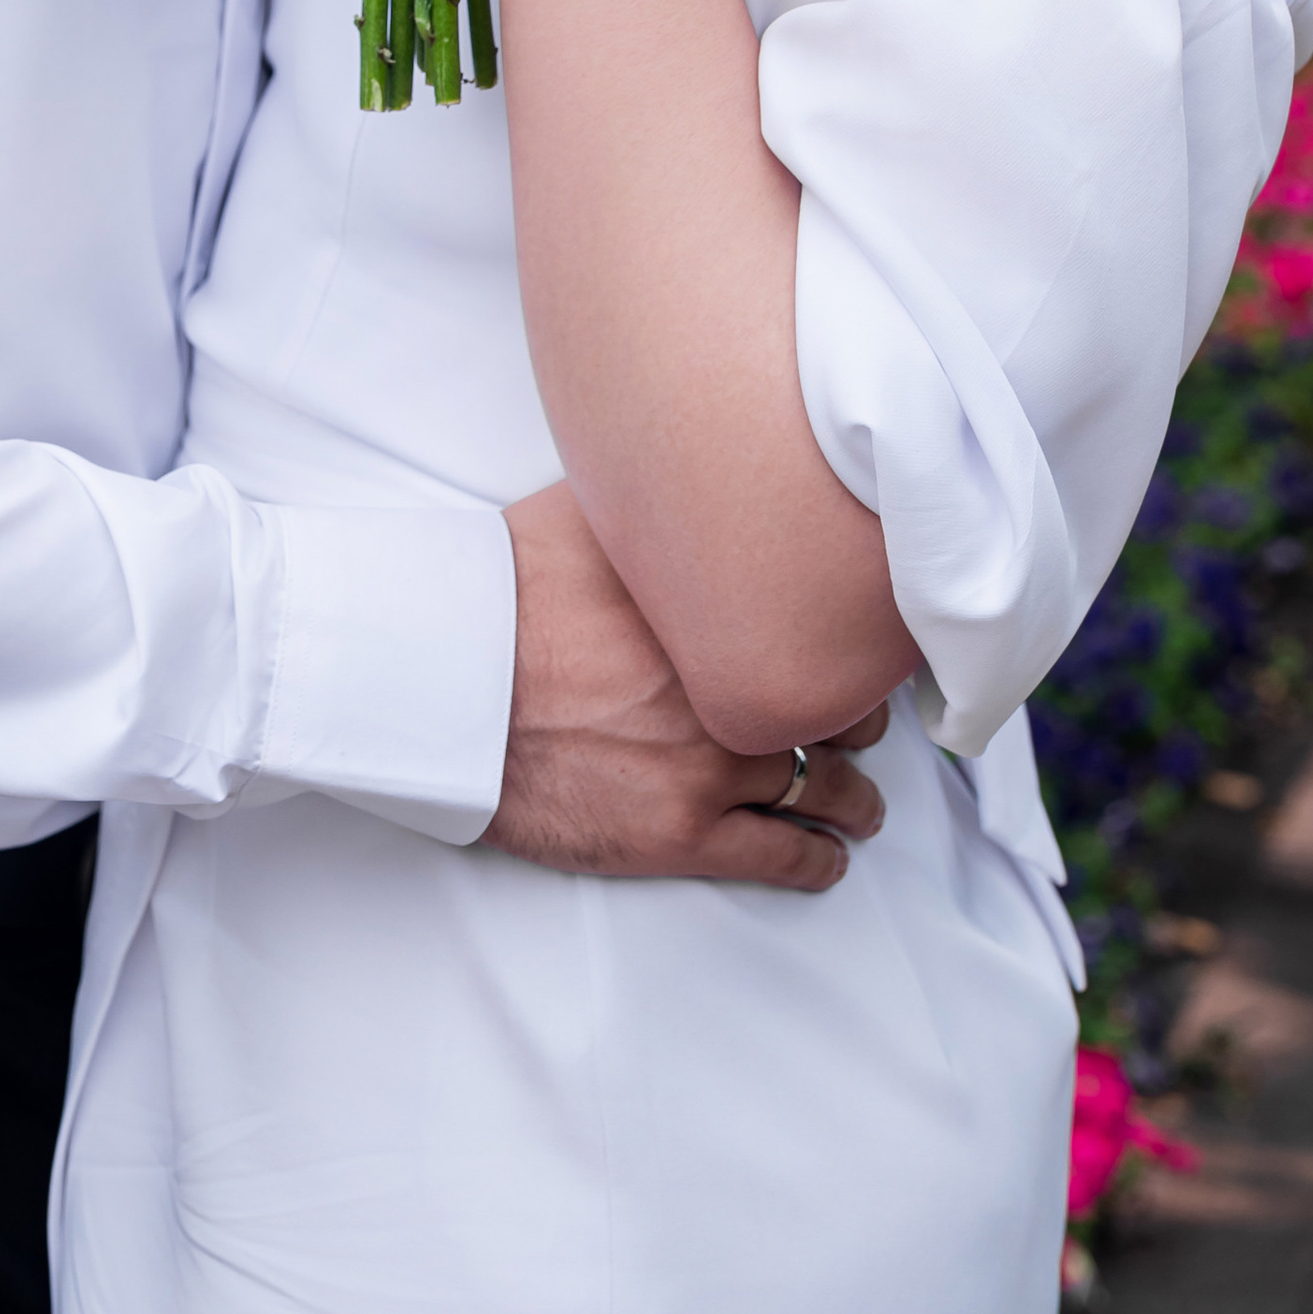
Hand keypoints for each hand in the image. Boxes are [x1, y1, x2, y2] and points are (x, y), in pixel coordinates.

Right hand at [488, 485, 886, 889]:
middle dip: (853, 718)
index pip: (821, 627)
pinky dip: (815, 862)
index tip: (855, 648)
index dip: (844, 643)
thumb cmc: (507, 593)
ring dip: (852, 800)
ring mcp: (710, 768)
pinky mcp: (680, 835)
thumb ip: (654, 500)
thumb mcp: (590, 510)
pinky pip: (780, 857)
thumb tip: (686, 451)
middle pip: (837, 710)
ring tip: (861, 805)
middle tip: (860, 722)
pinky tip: (827, 860)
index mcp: (719, 614)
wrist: (452, 683)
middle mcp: (731, 688)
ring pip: (822, 789)